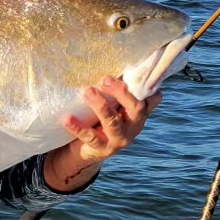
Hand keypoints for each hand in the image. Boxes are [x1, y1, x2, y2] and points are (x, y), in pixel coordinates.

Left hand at [45, 75, 161, 191]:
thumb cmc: (102, 120)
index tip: (133, 73)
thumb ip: (116, 92)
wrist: (89, 149)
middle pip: (135, 108)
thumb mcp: (113, 106)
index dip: (148, 88)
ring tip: (88, 92)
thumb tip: (107, 69)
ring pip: (113, 122)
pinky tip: (67, 119)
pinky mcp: (102, 148)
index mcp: (138, 113)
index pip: (151, 100)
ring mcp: (119, 139)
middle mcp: (133, 126)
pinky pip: (90, 137)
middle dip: (121, 92)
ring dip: (101, 106)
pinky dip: (78, 127)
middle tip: (106, 79)